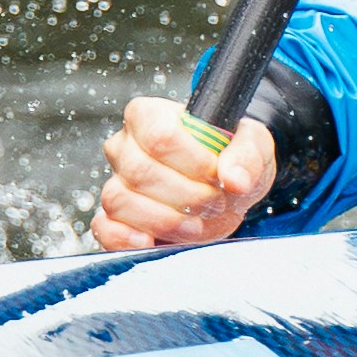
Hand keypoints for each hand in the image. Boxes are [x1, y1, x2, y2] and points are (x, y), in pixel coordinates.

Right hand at [89, 93, 276, 252]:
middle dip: (187, 196)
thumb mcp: (251, 146)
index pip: (160, 136)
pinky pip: (105, 228)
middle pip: (141, 172)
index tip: (219, 175)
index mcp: (149, 115)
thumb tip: (235, 179)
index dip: (194, 162)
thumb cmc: (230, 159)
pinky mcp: (113, 216)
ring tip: (196, 221)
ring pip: (120, 200)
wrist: (225, 190)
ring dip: (166, 220)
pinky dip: (126, 239)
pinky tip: (152, 240)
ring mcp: (115, 181)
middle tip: (215, 201)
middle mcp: (125, 145)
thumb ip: (247, 155)